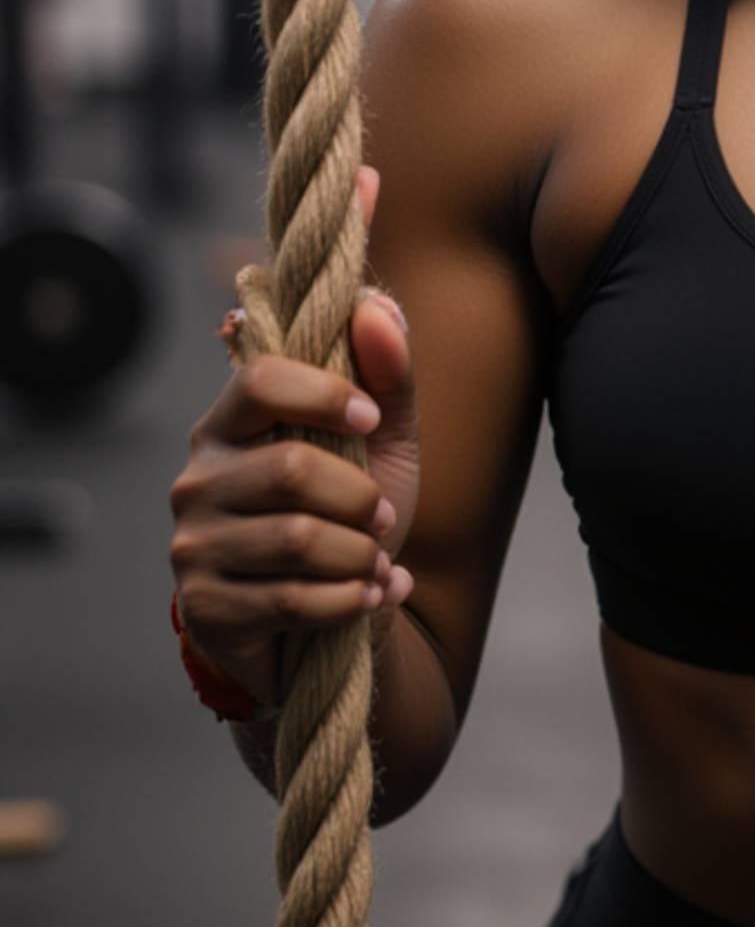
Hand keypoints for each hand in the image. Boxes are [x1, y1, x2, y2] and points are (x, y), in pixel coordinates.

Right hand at [169, 161, 418, 704]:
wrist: (331, 619)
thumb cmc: (349, 516)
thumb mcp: (382, 444)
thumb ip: (387, 375)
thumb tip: (375, 308)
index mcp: (231, 426)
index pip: (258, 379)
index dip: (323, 392)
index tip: (370, 416)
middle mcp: (198, 480)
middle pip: (291, 469)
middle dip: (360, 496)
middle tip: (383, 516)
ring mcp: (194, 546)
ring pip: (296, 539)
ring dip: (360, 554)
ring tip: (377, 562)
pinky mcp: (206, 608)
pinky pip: (291, 599)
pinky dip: (350, 600)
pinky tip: (370, 596)